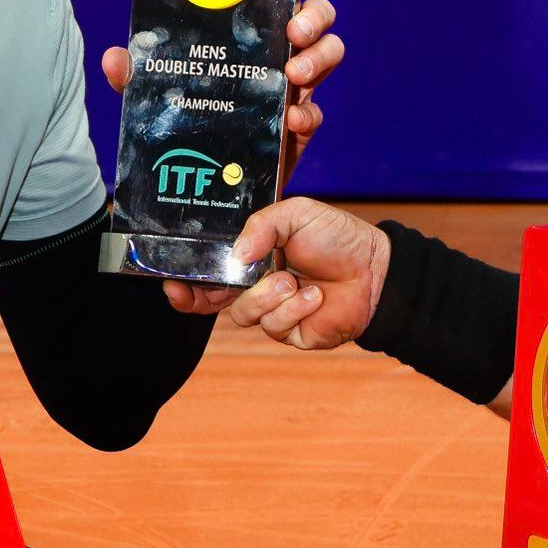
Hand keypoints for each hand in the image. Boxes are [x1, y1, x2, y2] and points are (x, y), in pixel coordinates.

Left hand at [101, 0, 342, 188]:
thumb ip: (136, 78)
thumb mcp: (156, 95)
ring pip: (327, 61)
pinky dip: (308, 116)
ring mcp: (291, 94)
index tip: (287, 12)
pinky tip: (291, 122)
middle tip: (294, 38)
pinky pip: (315, 116)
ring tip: (294, 78)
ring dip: (318, 62)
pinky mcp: (296, 131)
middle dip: (315, 24)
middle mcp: (277, 60)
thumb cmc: (183, 120)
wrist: (198, 179)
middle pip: (319, 26)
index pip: (284, 4)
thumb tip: (116, 59)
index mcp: (250, 41)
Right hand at [165, 197, 389, 349]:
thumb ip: (261, 226)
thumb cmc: (337, 237)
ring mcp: (274, 312)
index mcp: (252, 258)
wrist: (375, 268)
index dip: (187, 281)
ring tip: (292, 281)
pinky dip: (294, 309)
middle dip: (201, 298)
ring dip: (268, 296)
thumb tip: (235, 254)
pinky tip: (314, 296)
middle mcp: (257, 287)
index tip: (171, 280)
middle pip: (213, 301)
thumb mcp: (295, 213)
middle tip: (200, 289)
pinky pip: (276, 327)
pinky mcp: (292, 334)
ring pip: (245, 314)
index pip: (210, 273)